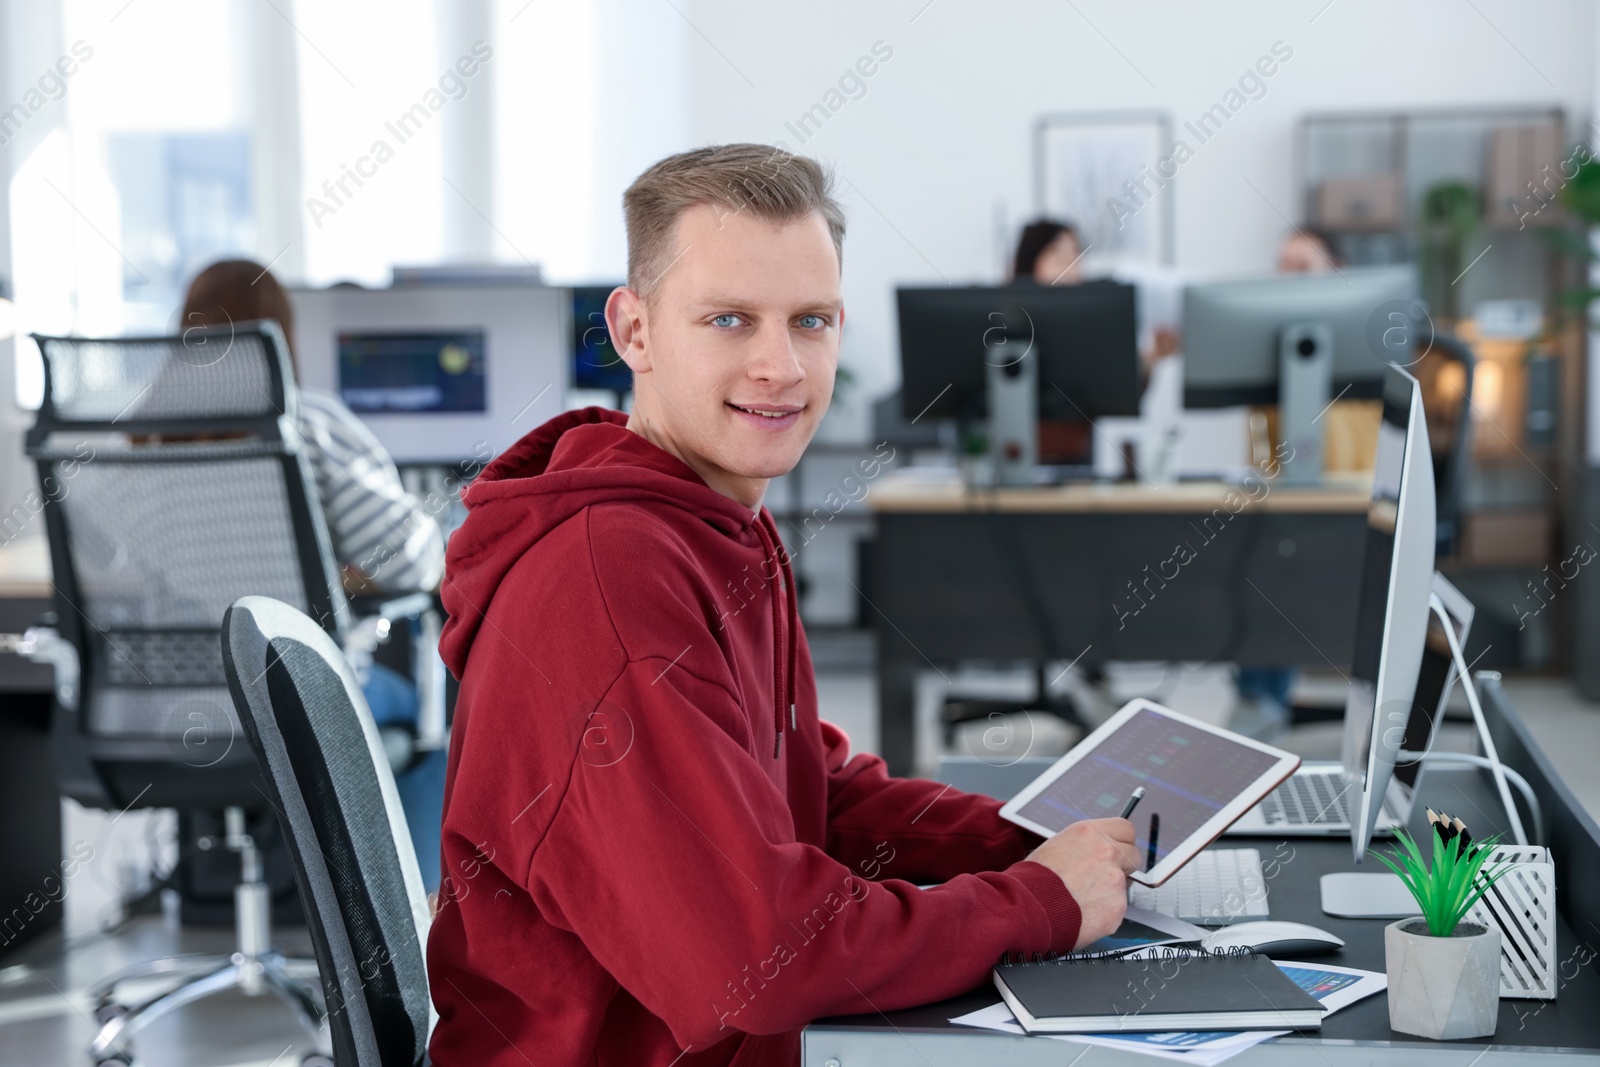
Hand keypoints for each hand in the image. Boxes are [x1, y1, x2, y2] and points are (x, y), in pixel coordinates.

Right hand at [1027, 818, 1140, 948]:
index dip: (1121, 841)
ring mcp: (1115, 880)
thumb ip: (1086, 846)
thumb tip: (1098, 850)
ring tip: (1083, 898)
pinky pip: (1117, 908)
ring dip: (1111, 890)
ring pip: (1125, 885)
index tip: (1118, 849)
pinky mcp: (1118, 906)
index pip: (1126, 829)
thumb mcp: (1058, 845)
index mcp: (1092, 832)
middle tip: (1102, 877)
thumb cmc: (1035, 878)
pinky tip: (1084, 912)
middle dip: (1122, 866)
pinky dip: (1105, 912)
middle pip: (1133, 855)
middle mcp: (1108, 852)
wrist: (1029, 906)